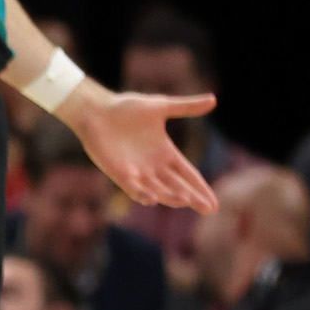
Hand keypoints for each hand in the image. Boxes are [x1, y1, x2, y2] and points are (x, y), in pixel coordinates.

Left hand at [67, 87, 218, 213]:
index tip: (214, 203)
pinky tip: (153, 199)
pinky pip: (132, 188)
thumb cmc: (126, 108)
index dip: (201, 188)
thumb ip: (186, 107)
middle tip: (208, 209)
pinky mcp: (118, 173)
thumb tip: (214, 100)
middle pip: (177, 187)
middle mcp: (153, 166)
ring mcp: (136, 171)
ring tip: (185, 200)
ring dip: (170, 197)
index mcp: (166, 153)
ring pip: (158, 190)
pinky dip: (142, 194)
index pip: (188, 174)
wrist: (96, 110)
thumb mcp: (160, 107)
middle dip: (192, 198)